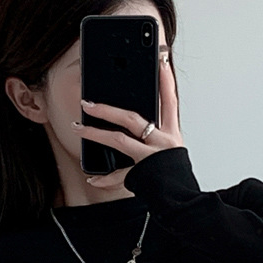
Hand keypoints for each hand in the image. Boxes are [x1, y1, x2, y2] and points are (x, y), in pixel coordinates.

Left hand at [72, 57, 181, 188]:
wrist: (185, 201)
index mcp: (172, 132)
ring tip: (77, 127)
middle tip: (87, 102)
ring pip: (119, 140)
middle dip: (107, 108)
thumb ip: (157, 135)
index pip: (169, 100)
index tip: (160, 62)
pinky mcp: (144, 174)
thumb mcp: (172, 150)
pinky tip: (92, 178)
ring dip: (95, 133)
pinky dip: (104, 179)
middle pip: (132, 118)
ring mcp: (152, 157)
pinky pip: (120, 175)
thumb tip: (137, 123)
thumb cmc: (175, 175)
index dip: (165, 80)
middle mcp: (164, 142)